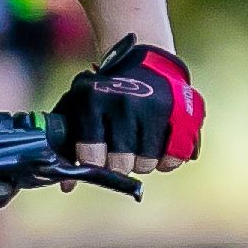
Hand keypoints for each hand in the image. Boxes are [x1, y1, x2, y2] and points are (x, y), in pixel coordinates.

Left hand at [52, 34, 201, 171]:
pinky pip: (172, 159)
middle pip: (120, 165)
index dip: (94, 163)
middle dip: (118, 163)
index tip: (96, 157)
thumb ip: (67, 144)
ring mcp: (153, 107)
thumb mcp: (78, 107)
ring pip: (146, 165)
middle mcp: (124, 103)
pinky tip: (158, 144)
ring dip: (141, 161)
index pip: (91, 156)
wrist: (145, 61)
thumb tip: (67, 186)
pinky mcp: (180, 113)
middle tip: (119, 149)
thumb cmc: (105, 92)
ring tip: (138, 142)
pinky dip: (166, 160)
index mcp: (93, 100)